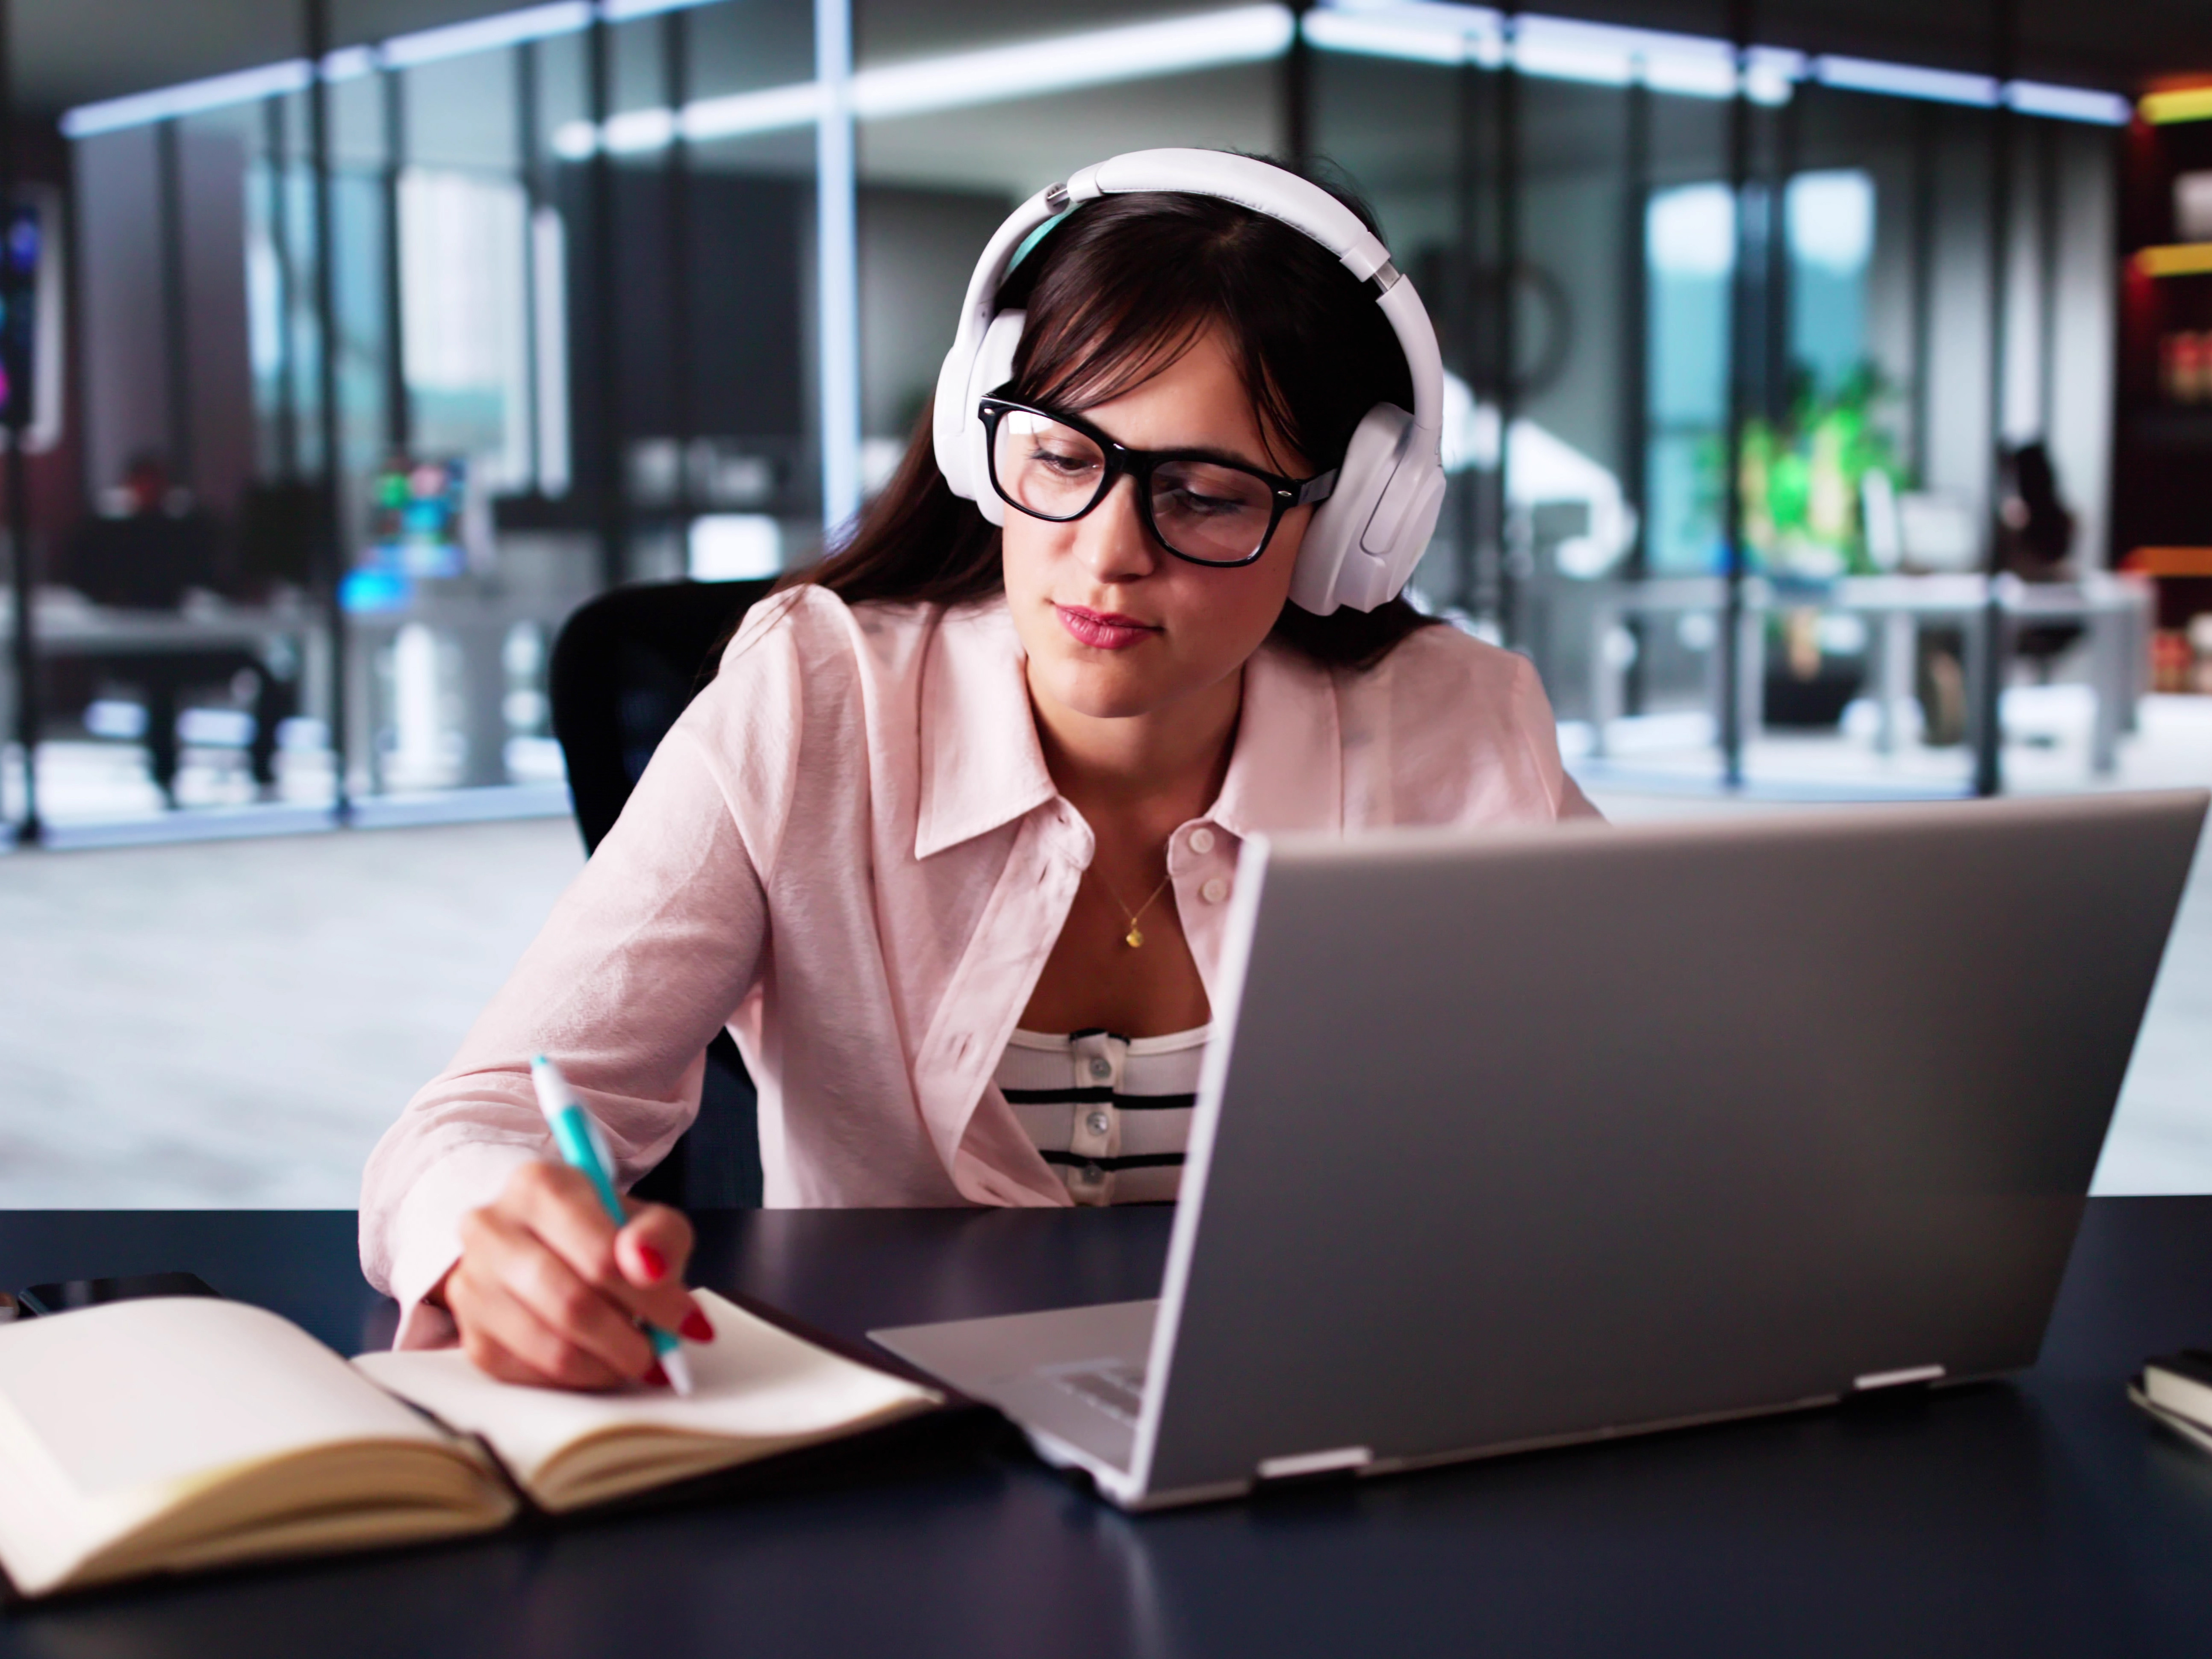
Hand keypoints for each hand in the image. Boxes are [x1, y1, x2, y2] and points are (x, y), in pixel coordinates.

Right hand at [436, 1160, 712, 1389]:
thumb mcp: (645, 1219)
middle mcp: (492, 1228)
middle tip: (659, 1351)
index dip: (651, 1298)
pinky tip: (596, 1362)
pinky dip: (575, 1379)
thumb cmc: (599, 1230)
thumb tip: (649, 1269)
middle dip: (628, 1340)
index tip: (683, 1319)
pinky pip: (528, 1374)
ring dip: (605, 1365)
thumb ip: (660, 1236)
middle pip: (572, 1305)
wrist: (543, 1243)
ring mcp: (472, 1282)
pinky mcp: (470, 1332)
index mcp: (539, 1185)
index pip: (600, 1257)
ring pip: (550, 1348)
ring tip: (633, 1357)